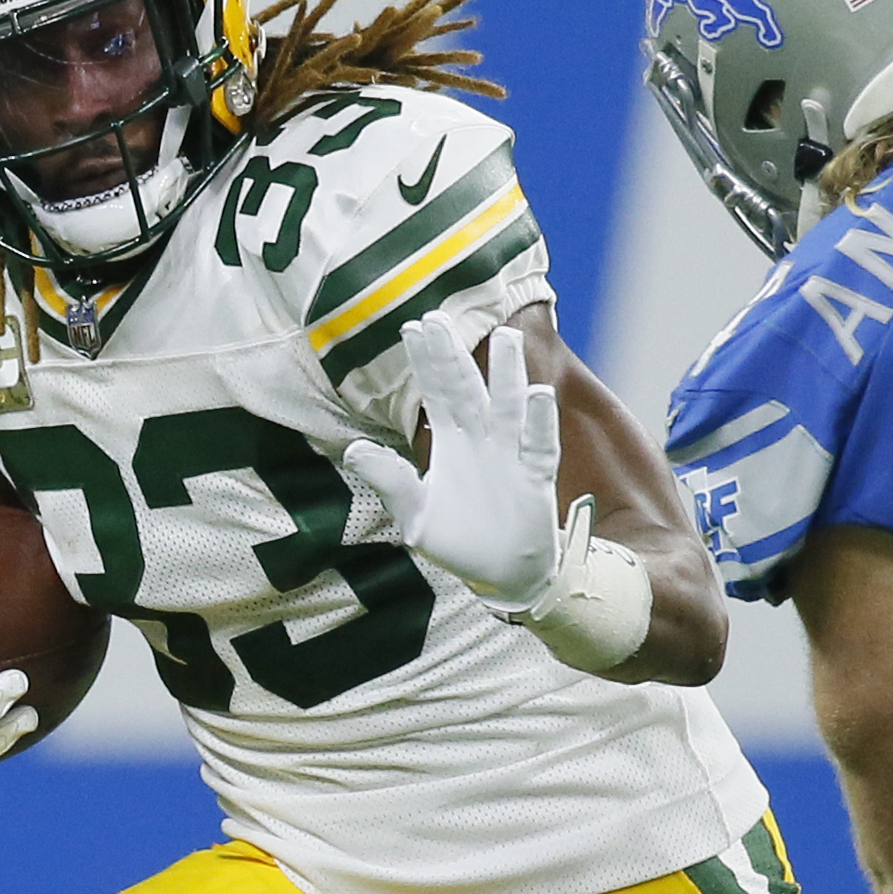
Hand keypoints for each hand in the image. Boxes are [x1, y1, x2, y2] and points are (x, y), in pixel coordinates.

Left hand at [338, 321, 560, 607]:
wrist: (502, 576)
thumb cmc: (459, 542)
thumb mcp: (414, 516)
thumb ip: (390, 481)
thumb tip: (354, 450)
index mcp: (451, 442)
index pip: (435, 392)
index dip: (426, 361)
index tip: (412, 327)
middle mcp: (482, 438)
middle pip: (467, 388)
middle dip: (454, 356)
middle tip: (440, 318)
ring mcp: (511, 454)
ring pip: (509, 406)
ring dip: (507, 374)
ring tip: (505, 338)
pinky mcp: (536, 478)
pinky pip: (538, 444)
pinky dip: (539, 421)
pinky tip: (538, 394)